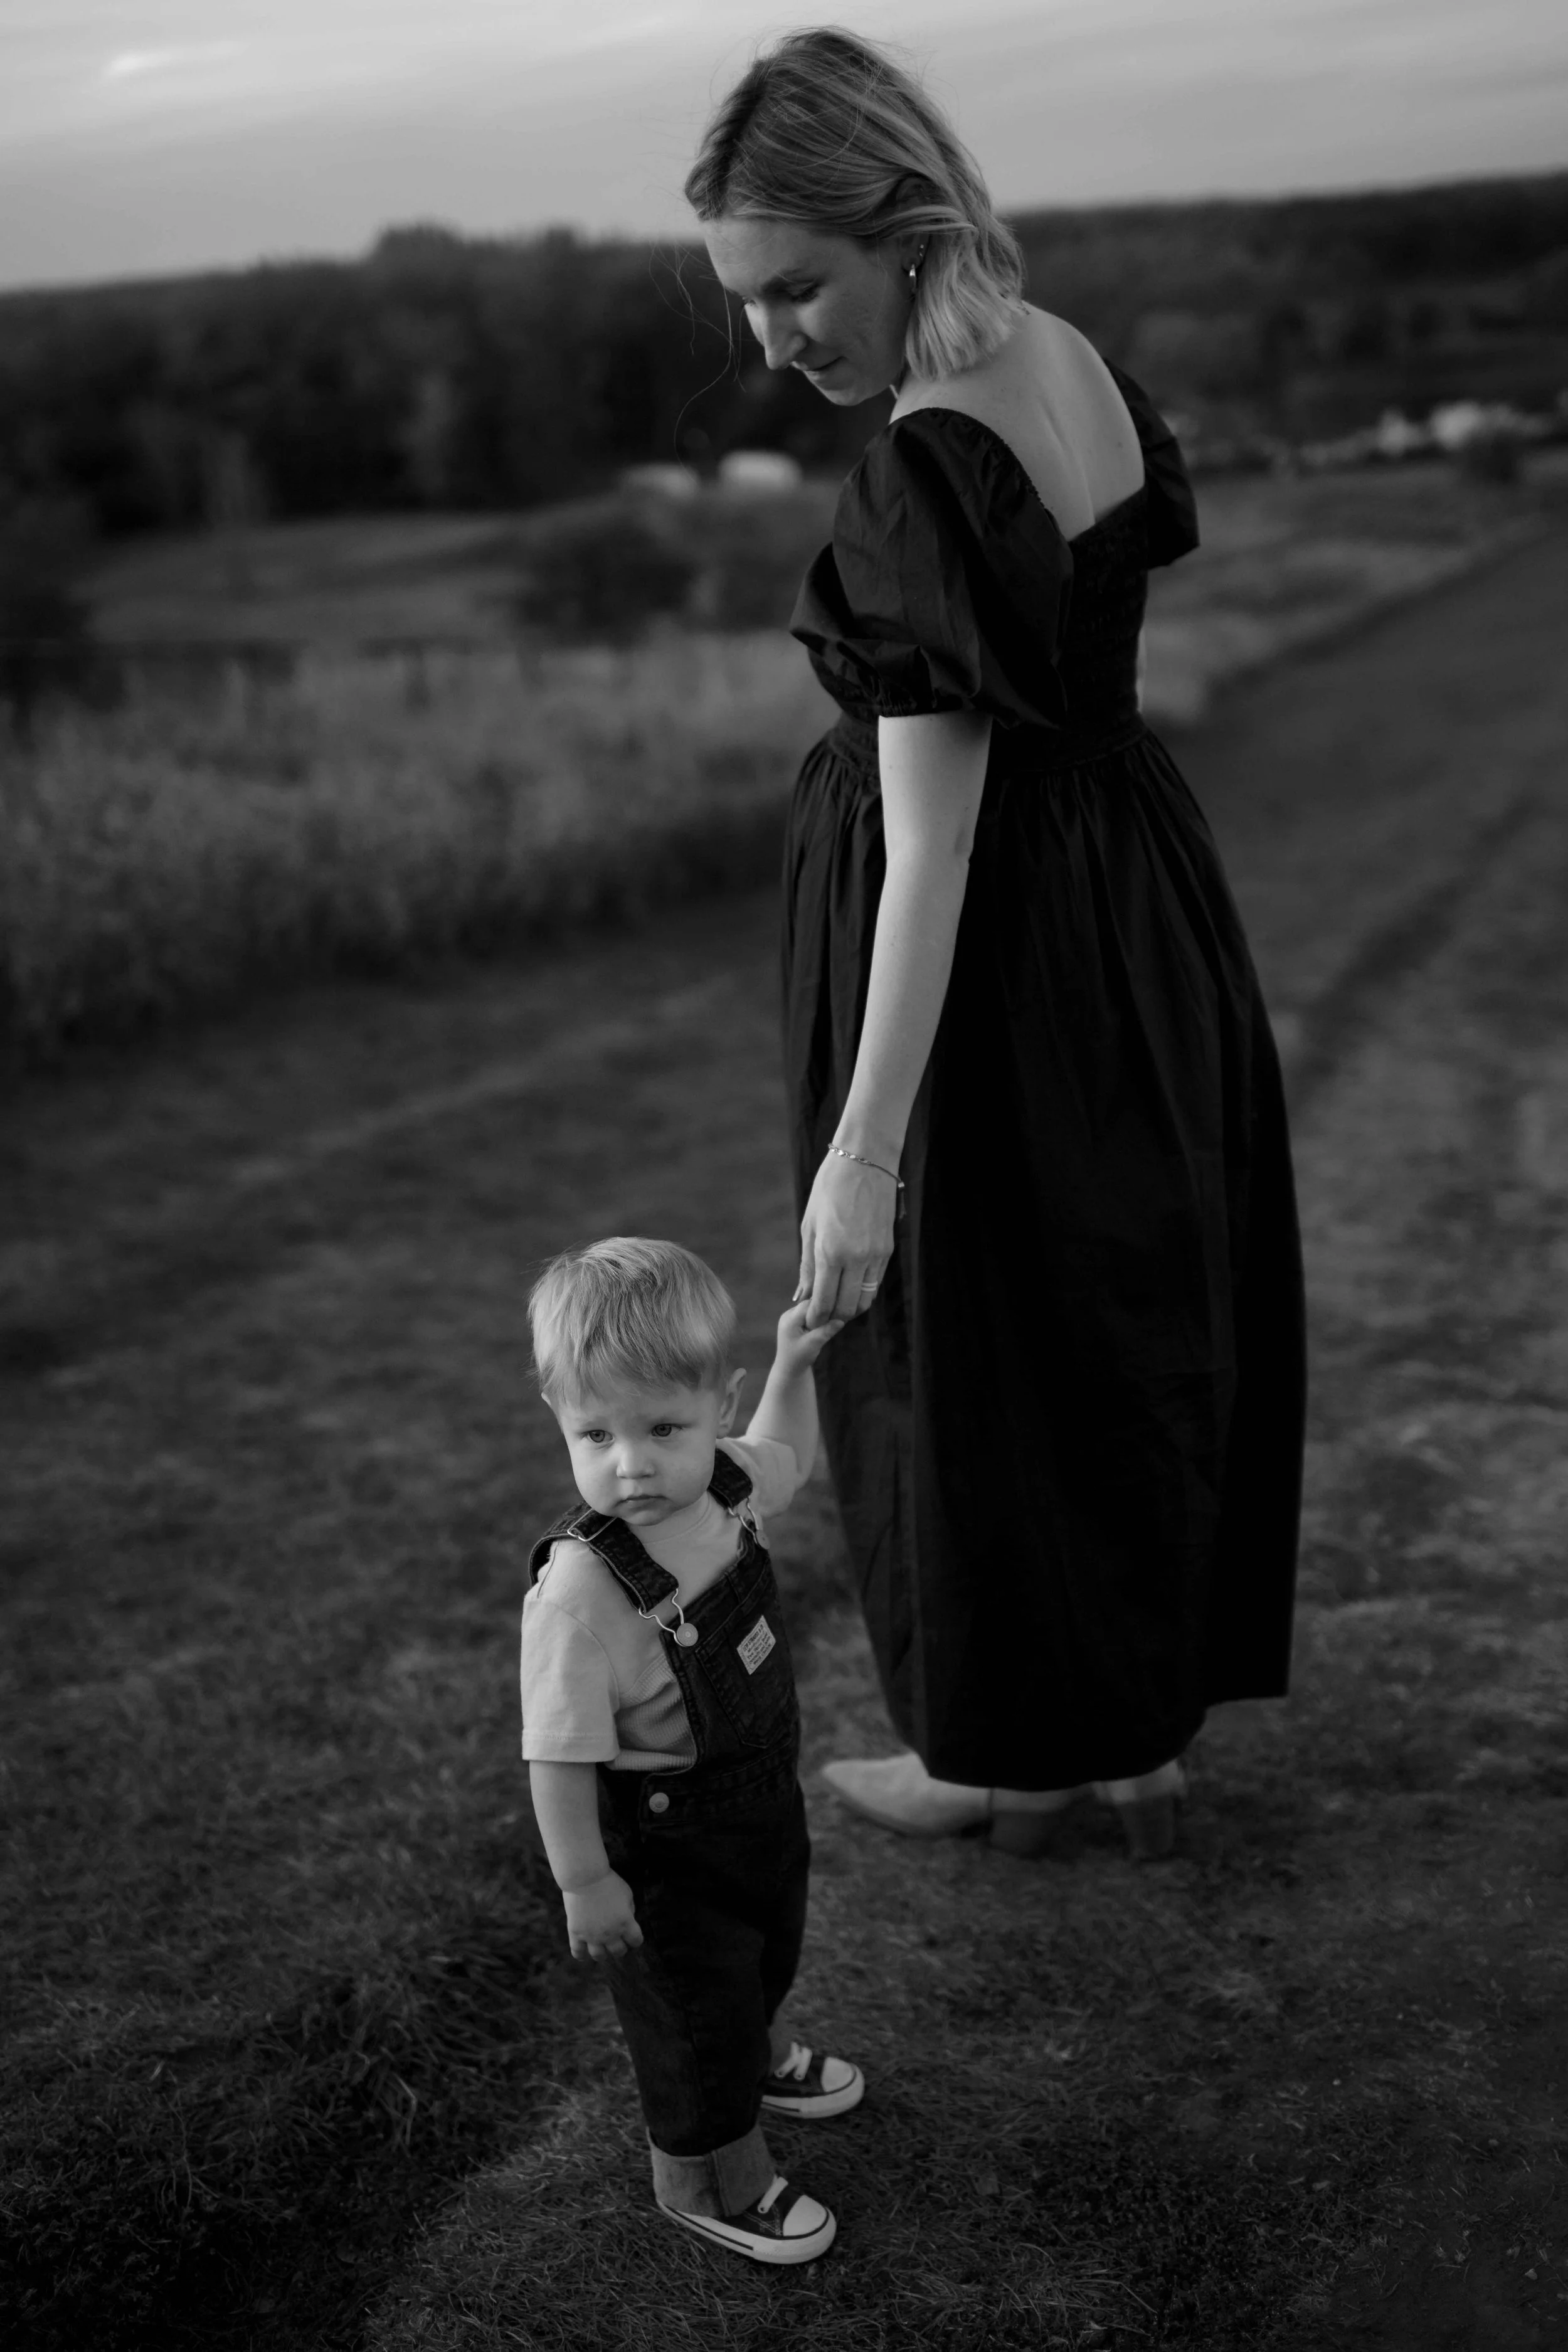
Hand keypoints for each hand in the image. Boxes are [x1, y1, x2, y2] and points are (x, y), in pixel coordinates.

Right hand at [562, 1870, 642, 1961]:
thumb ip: (629, 1910)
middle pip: (618, 1951)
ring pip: (599, 1956)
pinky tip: (583, 1955)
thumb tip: (627, 1921)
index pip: (636, 1941)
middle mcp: (610, 1933)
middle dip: (620, 1949)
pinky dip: (581, 1956)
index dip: (635, 1940)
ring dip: (603, 1954)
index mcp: (626, 1923)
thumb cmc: (608, 1882)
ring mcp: (592, 1935)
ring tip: (601, 1950)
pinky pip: (578, 1952)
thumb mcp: (627, 1894)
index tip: (633, 1937)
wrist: (585, 1877)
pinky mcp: (576, 1933)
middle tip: (617, 1944)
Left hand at [775, 1298, 844, 1366]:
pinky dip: (816, 1316)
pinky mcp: (794, 1323)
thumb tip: (842, 1319)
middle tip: (836, 1312)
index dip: (823, 1305)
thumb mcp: (814, 1344)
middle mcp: (788, 1314)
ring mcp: (790, 1318)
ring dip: (819, 1312)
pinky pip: (806, 1314)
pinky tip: (824, 1321)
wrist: (789, 1370)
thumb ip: (826, 1331)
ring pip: (808, 1309)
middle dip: (822, 1308)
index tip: (836, 1308)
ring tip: (832, 1316)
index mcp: (790, 1318)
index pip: (809, 1304)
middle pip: (808, 1304)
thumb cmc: (799, 1358)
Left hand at [798, 1149, 896, 1327]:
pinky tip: (850, 1284)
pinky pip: (875, 1282)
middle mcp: (855, 1259)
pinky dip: (863, 1291)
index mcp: (830, 1252)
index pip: (824, 1302)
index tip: (809, 1320)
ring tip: (836, 1301)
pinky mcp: (888, 1250)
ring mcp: (875, 1255)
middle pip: (846, 1308)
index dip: (815, 1317)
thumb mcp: (809, 1225)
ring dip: (850, 1307)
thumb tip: (802, 1295)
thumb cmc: (830, 1188)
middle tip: (821, 1314)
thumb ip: (807, 1264)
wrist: (865, 1161)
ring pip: (865, 1300)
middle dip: (832, 1317)